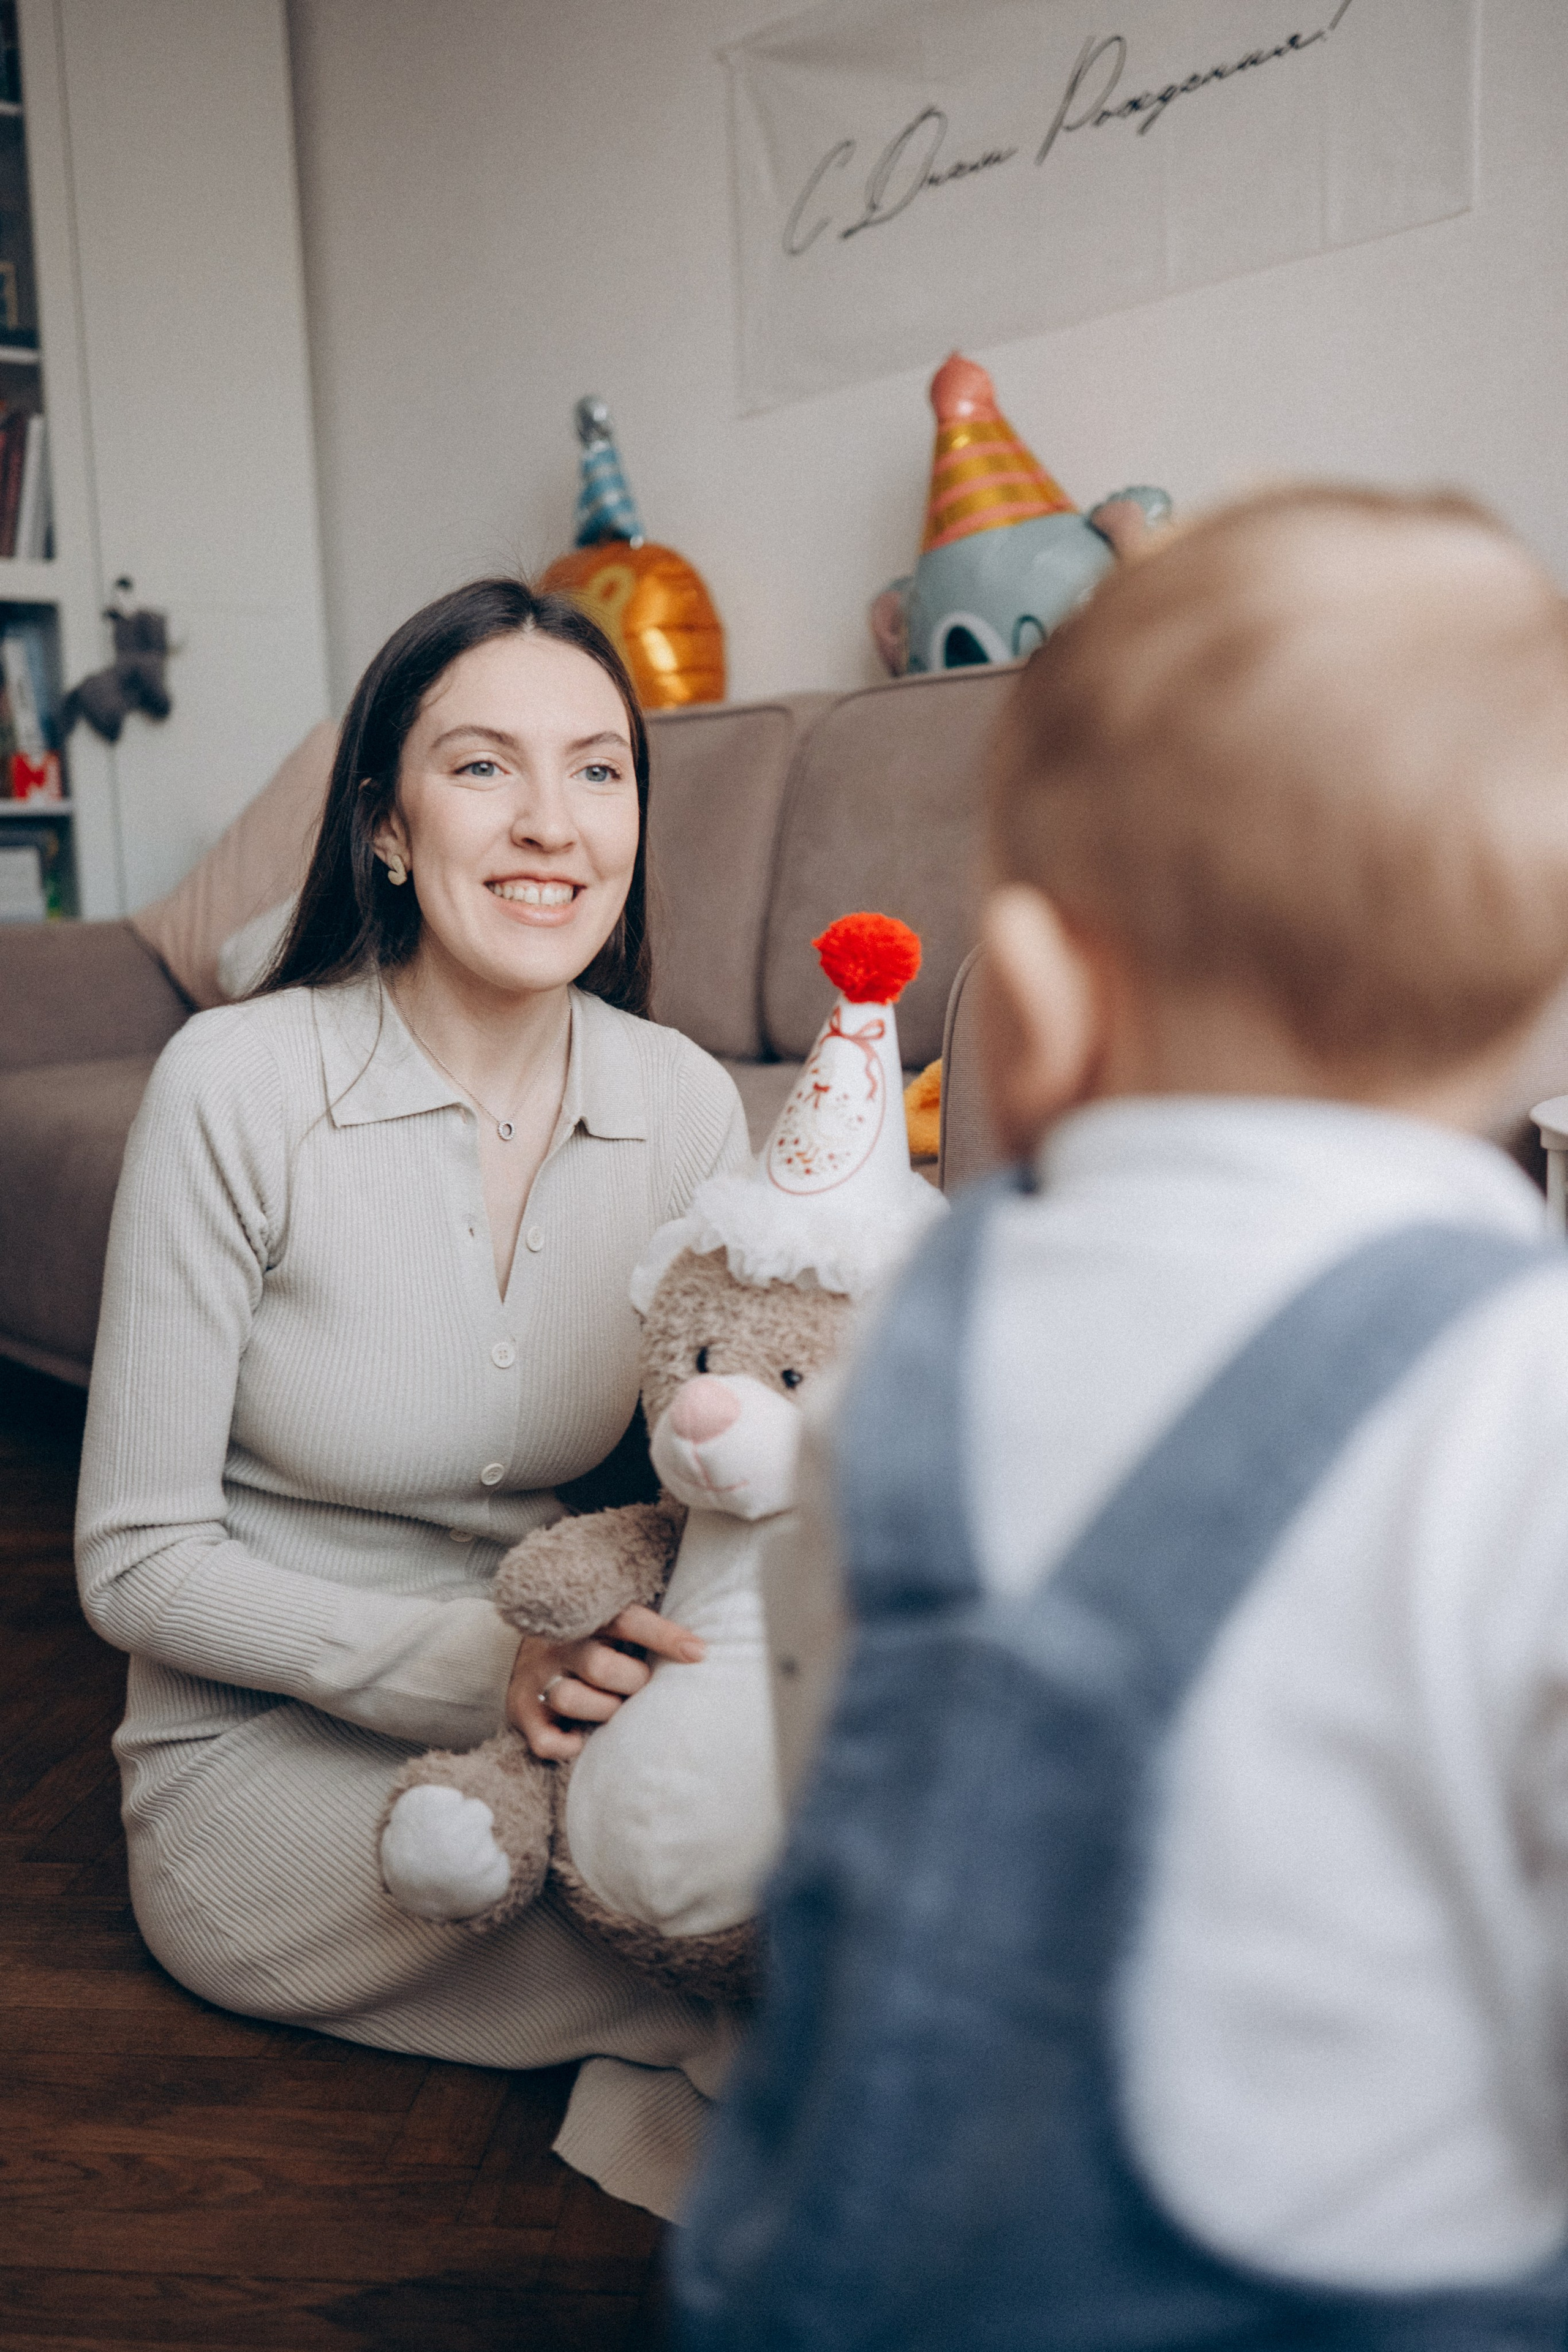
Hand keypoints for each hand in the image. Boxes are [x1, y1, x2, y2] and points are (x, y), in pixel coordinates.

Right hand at [507, 1604, 704, 1760]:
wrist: (519, 1650)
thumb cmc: (591, 1643)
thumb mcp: (613, 1626)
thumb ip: (646, 1632)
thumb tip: (701, 1651)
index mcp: (591, 1618)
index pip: (629, 1620)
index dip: (664, 1636)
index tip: (699, 1653)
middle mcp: (561, 1644)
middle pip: (601, 1666)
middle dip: (630, 1682)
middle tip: (640, 1688)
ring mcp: (538, 1676)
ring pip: (569, 1697)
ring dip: (601, 1711)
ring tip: (612, 1709)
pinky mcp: (521, 1709)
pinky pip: (545, 1739)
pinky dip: (567, 1746)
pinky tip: (580, 1739)